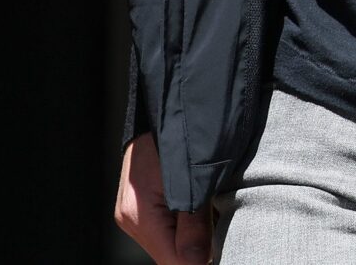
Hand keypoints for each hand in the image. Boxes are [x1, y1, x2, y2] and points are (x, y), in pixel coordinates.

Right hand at [116, 133, 212, 263]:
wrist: (162, 107)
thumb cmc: (173, 136)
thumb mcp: (190, 179)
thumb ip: (194, 225)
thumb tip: (198, 263)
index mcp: (138, 216)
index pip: (175, 262)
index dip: (203, 259)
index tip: (225, 247)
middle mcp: (131, 219)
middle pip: (173, 256)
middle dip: (201, 248)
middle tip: (220, 221)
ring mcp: (134, 214)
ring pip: (173, 244)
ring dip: (197, 236)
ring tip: (212, 209)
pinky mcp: (142, 208)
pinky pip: (170, 230)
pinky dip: (189, 224)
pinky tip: (203, 207)